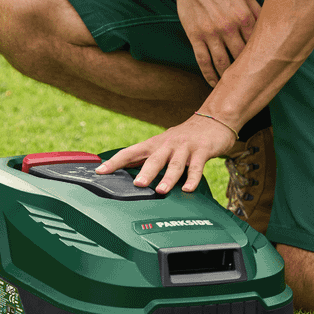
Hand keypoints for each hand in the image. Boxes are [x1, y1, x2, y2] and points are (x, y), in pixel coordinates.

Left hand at [96, 115, 238, 193]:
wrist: (213, 122)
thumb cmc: (184, 138)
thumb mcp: (162, 145)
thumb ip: (145, 157)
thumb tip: (122, 168)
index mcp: (155, 144)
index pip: (131, 151)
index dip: (115, 161)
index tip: (100, 171)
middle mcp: (168, 144)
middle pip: (154, 158)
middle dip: (145, 171)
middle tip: (137, 184)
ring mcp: (185, 147)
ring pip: (176, 164)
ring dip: (168, 177)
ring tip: (161, 190)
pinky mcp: (202, 151)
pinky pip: (197, 167)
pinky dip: (193, 178)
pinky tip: (188, 189)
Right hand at [168, 0, 260, 85]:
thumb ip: (256, 9)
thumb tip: (269, 24)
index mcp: (244, 15)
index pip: (257, 43)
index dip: (262, 57)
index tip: (266, 67)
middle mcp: (229, 27)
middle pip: (242, 57)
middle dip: (248, 71)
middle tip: (253, 82)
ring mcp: (211, 33)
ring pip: (223, 64)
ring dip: (229, 78)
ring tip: (235, 88)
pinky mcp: (195, 36)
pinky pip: (203, 61)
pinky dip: (209, 75)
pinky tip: (214, 84)